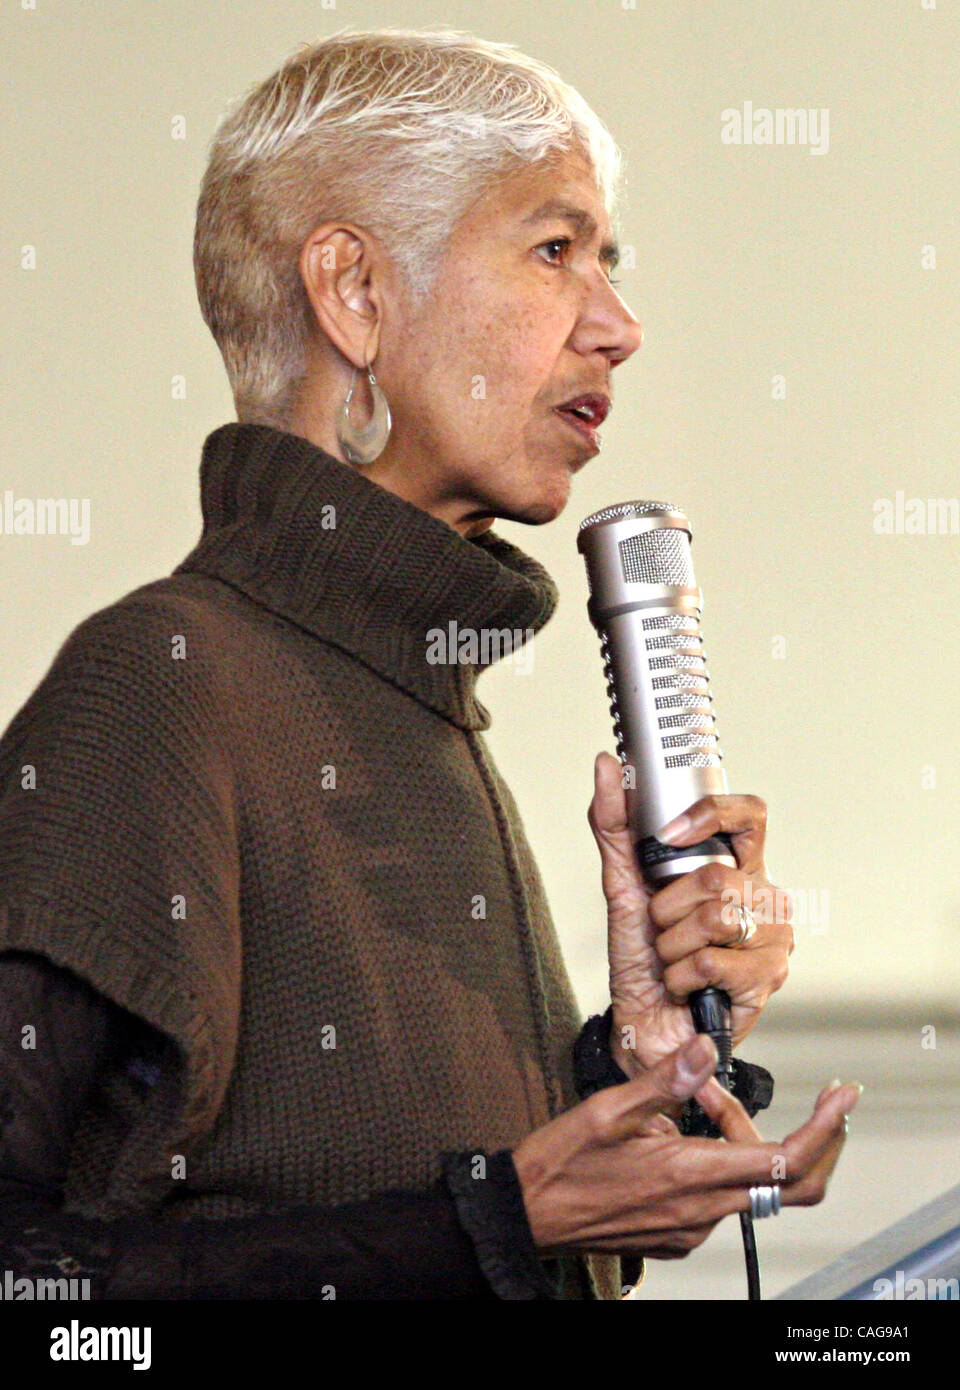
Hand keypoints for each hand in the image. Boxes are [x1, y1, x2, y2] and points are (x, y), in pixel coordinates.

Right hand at [511, 1034, 858, 1257]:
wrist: (524, 1216)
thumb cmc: (559, 1165)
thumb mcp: (608, 1109)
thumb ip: (666, 1081)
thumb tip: (708, 1050)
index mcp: (688, 1174)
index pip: (785, 1161)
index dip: (825, 1129)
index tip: (843, 1098)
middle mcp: (699, 1210)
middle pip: (783, 1179)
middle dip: (801, 1134)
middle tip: (787, 1096)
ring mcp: (690, 1228)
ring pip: (746, 1180)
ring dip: (738, 1134)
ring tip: (693, 1097)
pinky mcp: (677, 1234)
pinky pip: (718, 1195)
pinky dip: (715, 1157)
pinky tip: (676, 1131)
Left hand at [588, 751, 793, 1075]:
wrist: (643, 1022)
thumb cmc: (642, 955)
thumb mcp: (622, 884)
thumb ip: (614, 824)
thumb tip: (606, 764)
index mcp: (736, 866)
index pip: (750, 815)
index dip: (711, 816)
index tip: (668, 834)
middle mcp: (764, 896)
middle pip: (718, 874)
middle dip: (669, 907)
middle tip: (664, 928)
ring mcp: (772, 937)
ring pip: (716, 917)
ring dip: (673, 945)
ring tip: (676, 960)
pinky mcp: (768, 977)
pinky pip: (710, 960)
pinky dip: (681, 976)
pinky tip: (687, 986)